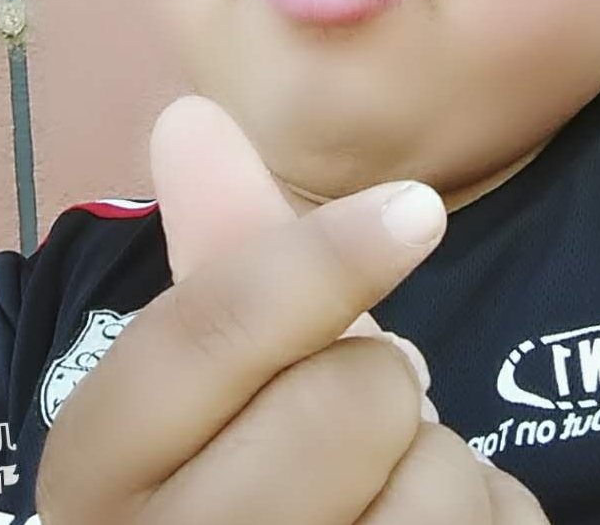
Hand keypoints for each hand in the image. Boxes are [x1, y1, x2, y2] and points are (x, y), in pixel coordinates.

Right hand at [35, 95, 547, 523]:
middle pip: (341, 403)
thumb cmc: (256, 476)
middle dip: (385, 389)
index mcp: (103, 467)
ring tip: (388, 501)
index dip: (319, 258)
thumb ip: (225, 260)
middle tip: (361, 423)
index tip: (417, 209)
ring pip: (432, 486)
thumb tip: (187, 115)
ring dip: (448, 472)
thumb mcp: (226, 382)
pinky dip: (496, 519)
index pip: (207, 332)